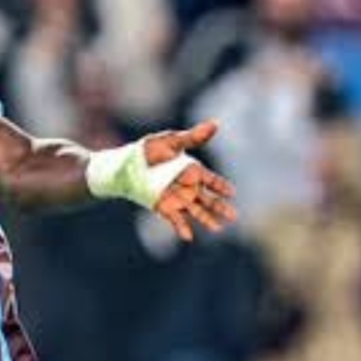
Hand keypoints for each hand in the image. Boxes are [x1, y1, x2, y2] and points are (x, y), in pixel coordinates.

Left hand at [143, 121, 237, 241]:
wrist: (126, 165)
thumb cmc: (149, 150)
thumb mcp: (172, 142)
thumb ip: (192, 137)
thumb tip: (215, 124)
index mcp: (192, 170)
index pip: (212, 181)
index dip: (221, 186)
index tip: (232, 192)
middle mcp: (188, 186)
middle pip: (208, 199)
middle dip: (220, 208)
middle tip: (234, 217)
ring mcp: (177, 198)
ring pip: (196, 211)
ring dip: (206, 220)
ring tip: (218, 229)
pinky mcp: (164, 207)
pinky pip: (175, 219)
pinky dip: (181, 227)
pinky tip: (188, 236)